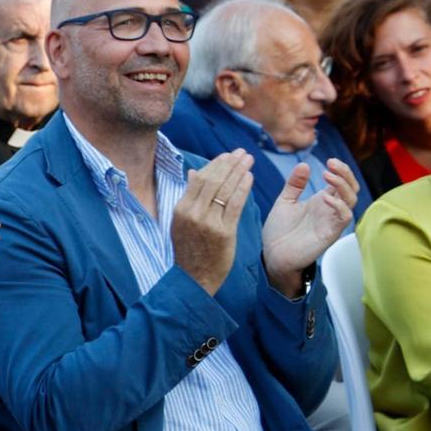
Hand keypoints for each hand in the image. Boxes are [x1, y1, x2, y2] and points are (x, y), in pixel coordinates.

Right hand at [171, 152, 252, 294]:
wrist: (194, 278)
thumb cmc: (190, 250)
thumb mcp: (182, 222)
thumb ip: (189, 197)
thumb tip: (194, 172)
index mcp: (181, 210)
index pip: (200, 179)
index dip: (215, 164)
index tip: (227, 155)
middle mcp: (193, 214)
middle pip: (213, 181)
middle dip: (229, 164)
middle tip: (241, 152)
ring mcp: (208, 223)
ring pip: (225, 190)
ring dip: (238, 171)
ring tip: (248, 159)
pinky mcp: (224, 232)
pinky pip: (235, 205)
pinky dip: (243, 189)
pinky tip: (250, 177)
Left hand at [260, 158, 358, 288]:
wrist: (272, 255)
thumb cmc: (279, 231)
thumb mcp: (285, 201)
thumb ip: (294, 184)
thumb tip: (304, 164)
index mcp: (322, 201)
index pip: (342, 182)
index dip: (340, 170)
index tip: (329, 160)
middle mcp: (330, 210)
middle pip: (351, 188)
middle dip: (345, 173)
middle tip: (332, 163)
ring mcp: (331, 221)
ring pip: (351, 200)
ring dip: (343, 185)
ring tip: (327, 175)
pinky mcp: (330, 233)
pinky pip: (344, 217)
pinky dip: (339, 205)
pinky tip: (325, 198)